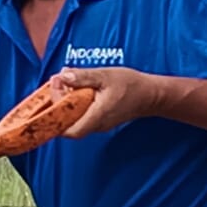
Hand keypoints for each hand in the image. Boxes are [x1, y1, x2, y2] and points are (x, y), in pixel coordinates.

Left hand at [52, 67, 167, 137]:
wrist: (151, 95)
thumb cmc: (131, 85)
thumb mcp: (105, 76)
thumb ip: (83, 77)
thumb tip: (62, 76)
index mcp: (97, 116)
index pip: (68, 130)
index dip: (55, 114)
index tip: (56, 87)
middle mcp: (96, 125)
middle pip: (67, 124)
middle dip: (58, 104)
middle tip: (58, 82)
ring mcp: (98, 125)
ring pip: (73, 119)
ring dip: (65, 102)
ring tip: (66, 82)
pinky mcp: (99, 121)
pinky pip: (81, 116)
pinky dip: (74, 103)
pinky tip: (76, 88)